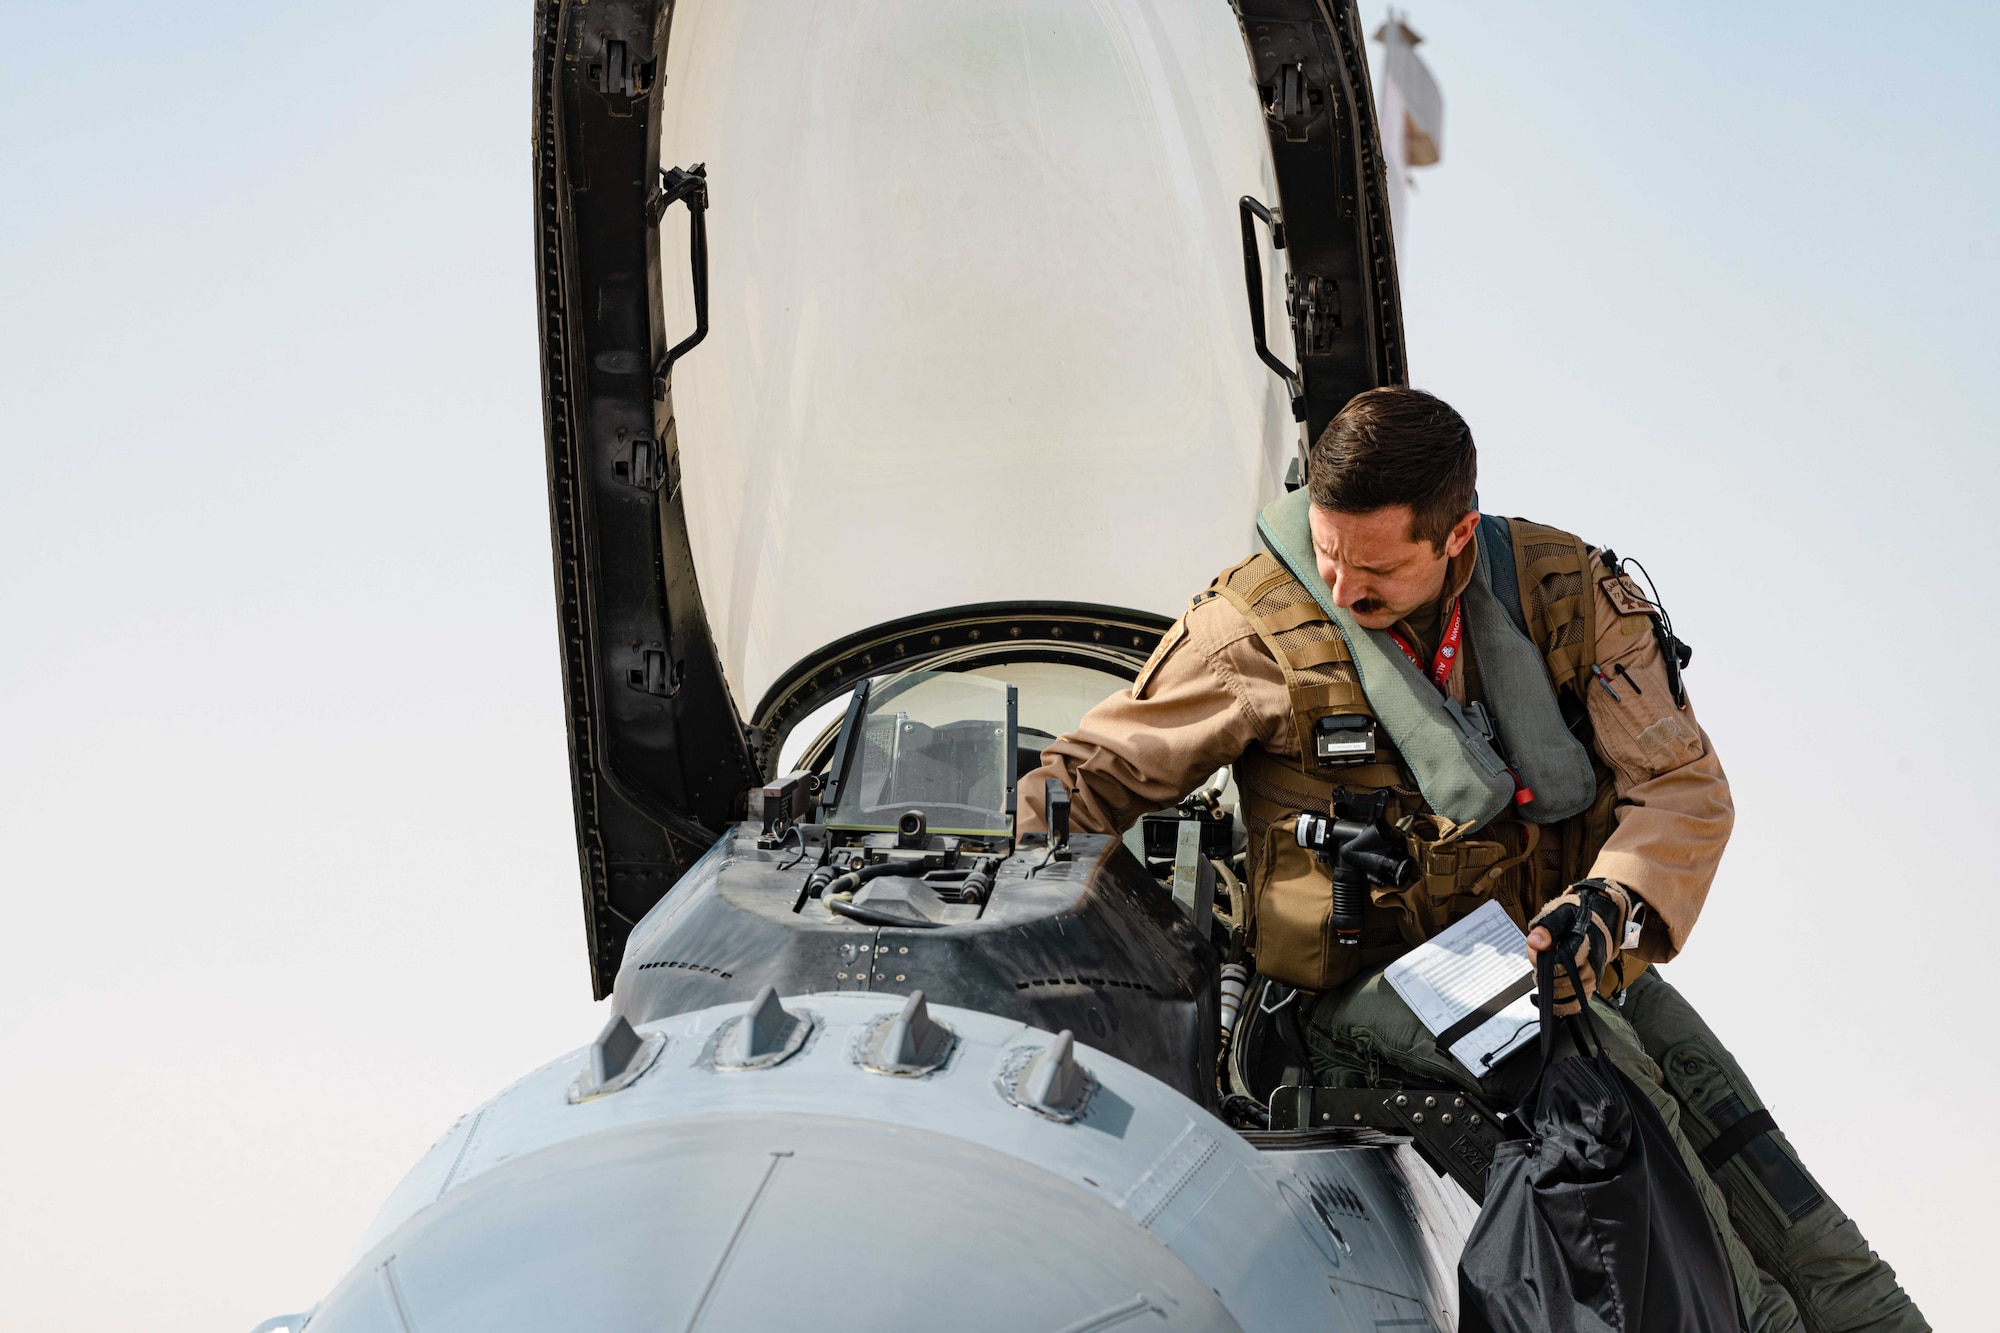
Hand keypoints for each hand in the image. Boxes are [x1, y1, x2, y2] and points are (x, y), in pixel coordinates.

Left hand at [1527, 881, 1633, 1016]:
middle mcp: (1590, 965)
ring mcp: (1590, 979)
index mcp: (1583, 946)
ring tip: (1545, 972)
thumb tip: (1534, 942)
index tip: (1537, 951)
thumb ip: (1546, 928)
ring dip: (1548, 987)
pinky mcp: (1589, 988)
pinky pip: (1574, 1005)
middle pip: (1558, 981)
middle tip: (1540, 962)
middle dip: (1543, 974)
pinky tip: (1549, 997)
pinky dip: (1559, 1004)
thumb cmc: (1575, 920)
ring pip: (1563, 994)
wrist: (1596, 926)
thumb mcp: (1560, 915)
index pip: (1558, 965)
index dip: (1541, 962)